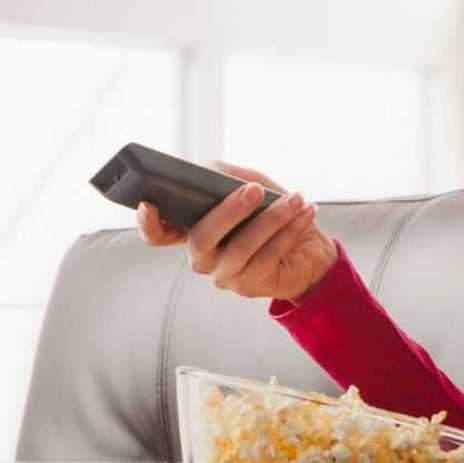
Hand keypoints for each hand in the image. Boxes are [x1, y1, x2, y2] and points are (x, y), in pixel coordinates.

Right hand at [135, 161, 338, 301]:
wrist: (311, 248)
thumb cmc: (273, 211)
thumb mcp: (250, 183)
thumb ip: (225, 174)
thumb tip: (208, 170)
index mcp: (192, 229)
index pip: (158, 233)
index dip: (148, 223)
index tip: (149, 204)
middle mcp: (201, 256)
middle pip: (201, 237)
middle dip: (229, 211)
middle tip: (255, 190)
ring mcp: (223, 274)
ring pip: (240, 247)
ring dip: (272, 219)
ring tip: (295, 199)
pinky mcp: (249, 286)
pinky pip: (267, 257)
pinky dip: (289, 231)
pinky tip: (305, 213)